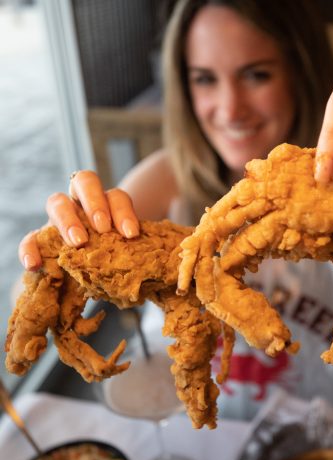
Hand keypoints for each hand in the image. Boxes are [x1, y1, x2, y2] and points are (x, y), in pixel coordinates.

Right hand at [18, 170, 139, 270]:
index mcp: (109, 203)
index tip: (131, 235)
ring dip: (68, 218)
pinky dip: (30, 248)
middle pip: (85, 181)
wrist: (95, 274)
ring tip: (78, 241)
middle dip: (95, 202)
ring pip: (56, 201)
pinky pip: (30, 237)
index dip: (124, 211)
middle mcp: (83, 203)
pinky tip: (35, 264)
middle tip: (103, 228)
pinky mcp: (41, 237)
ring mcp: (60, 217)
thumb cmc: (118, 259)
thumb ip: (145, 250)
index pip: (117, 195)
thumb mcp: (133, 253)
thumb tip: (171, 252)